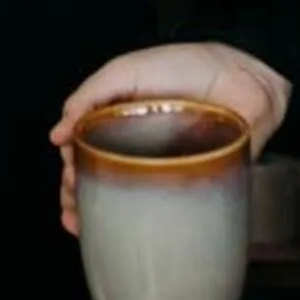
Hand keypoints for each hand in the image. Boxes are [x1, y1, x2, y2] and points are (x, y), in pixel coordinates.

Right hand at [48, 42, 292, 234]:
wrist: (243, 78)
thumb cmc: (184, 65)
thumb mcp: (126, 70)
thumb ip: (89, 96)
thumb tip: (56, 135)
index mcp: (120, 119)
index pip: (84, 148)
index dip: (71, 167)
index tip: (67, 181)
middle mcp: (139, 145)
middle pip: (99, 176)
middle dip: (77, 197)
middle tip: (73, 209)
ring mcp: (164, 166)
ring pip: (125, 196)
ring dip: (97, 215)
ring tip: (82, 226)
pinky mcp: (191, 182)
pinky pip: (164, 207)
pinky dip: (140, 223)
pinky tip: (120, 234)